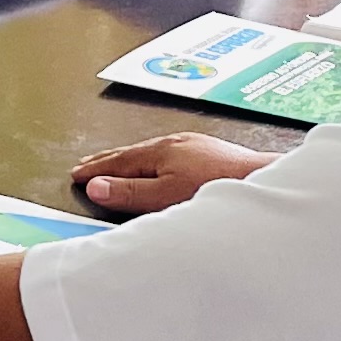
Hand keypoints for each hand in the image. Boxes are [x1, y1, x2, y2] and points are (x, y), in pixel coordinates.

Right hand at [69, 133, 273, 217]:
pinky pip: (170, 154)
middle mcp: (177, 143)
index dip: (96, 169)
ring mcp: (195, 146)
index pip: (118, 161)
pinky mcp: (211, 154)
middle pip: (133, 152)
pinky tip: (159, 167)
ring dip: (130, 160)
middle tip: (88, 164)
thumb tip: (97, 186)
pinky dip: (152, 161)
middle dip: (108, 160)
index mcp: (161, 151)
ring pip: (153, 152)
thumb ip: (129, 192)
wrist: (263, 181)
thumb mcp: (165, 197)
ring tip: (118, 165)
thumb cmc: (217, 189)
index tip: (77, 174)